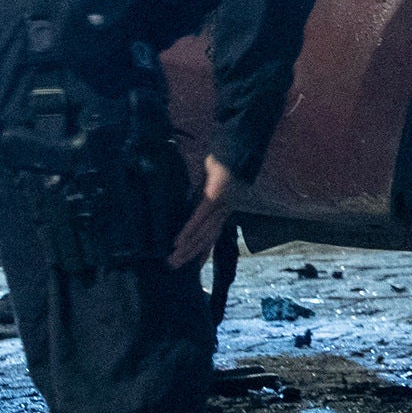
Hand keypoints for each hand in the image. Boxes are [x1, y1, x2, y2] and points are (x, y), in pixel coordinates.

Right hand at [167, 155, 241, 271]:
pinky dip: (189, 231)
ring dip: (188, 248)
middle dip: (191, 255)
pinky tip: (179, 241)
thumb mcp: (210, 183)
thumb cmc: (223, 163)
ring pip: (204, 232)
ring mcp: (222, 204)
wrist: (238, 145)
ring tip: (174, 259)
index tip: (194, 267)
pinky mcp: (215, 195)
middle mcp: (225, 210)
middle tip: (175, 267)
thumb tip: (187, 205)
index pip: (213, 235)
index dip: (204, 252)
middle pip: (207, 238)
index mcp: (224, 209)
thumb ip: (201, 197)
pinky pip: (200, 217)